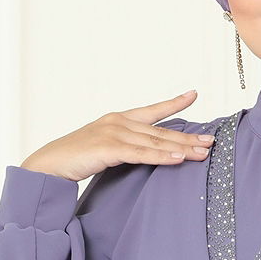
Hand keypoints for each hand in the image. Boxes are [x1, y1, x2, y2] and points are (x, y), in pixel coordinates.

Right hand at [20, 89, 213, 182]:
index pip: (152, 110)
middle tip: (211, 141)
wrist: (48, 165)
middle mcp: (118, 122)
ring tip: (203, 152)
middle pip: (161, 131)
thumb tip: (151, 155)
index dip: (173, 103)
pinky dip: (161, 156)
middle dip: (188, 136)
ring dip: (181, 148)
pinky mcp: (108, 148)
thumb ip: (128, 149)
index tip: (194, 94)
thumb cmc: (77, 159)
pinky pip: (141, 154)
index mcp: (118, 120)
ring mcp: (113, 133)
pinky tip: (178, 158)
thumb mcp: (106, 150)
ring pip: (155, 141)